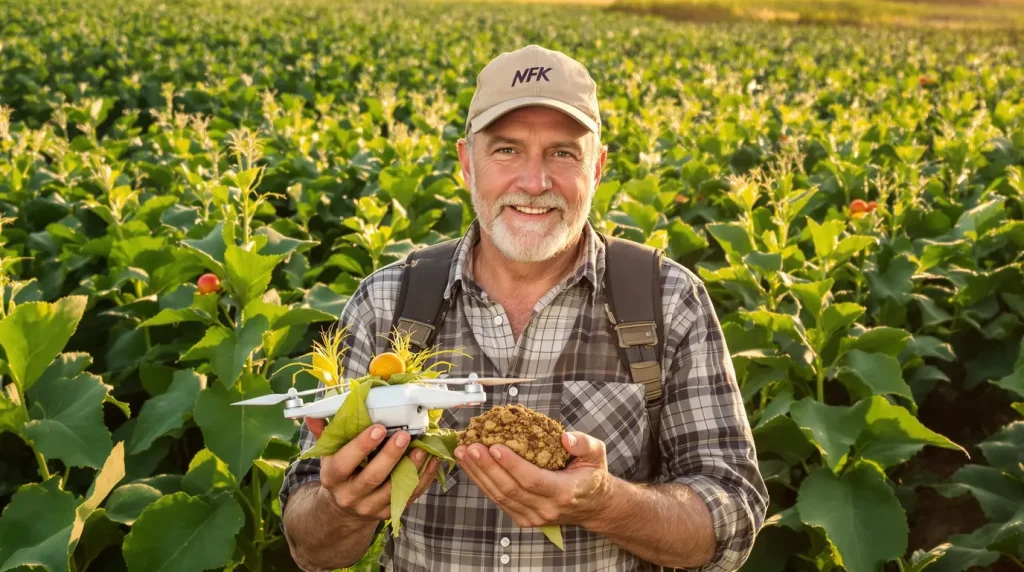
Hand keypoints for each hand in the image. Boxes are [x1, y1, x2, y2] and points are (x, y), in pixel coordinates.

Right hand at [305, 418, 439, 521]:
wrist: (343, 509)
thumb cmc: (340, 472)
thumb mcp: (328, 455)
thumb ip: (325, 433)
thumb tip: (312, 414)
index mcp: (332, 478)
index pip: (344, 463)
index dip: (361, 446)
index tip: (378, 427)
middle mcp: (350, 495)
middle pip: (371, 478)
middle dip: (390, 456)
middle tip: (404, 435)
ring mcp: (370, 507)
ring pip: (393, 490)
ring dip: (411, 468)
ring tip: (422, 448)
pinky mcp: (388, 512)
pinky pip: (408, 497)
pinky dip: (423, 479)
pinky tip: (431, 461)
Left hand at [453, 431, 611, 528]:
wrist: (593, 505)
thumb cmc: (592, 475)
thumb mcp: (596, 454)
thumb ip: (584, 443)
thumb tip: (566, 437)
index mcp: (564, 492)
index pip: (532, 480)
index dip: (511, 464)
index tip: (494, 446)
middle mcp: (546, 509)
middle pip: (510, 489)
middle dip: (486, 467)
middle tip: (470, 446)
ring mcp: (533, 517)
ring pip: (499, 496)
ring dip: (478, 474)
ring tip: (464, 453)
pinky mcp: (523, 518)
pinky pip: (498, 500)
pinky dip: (482, 482)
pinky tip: (471, 466)